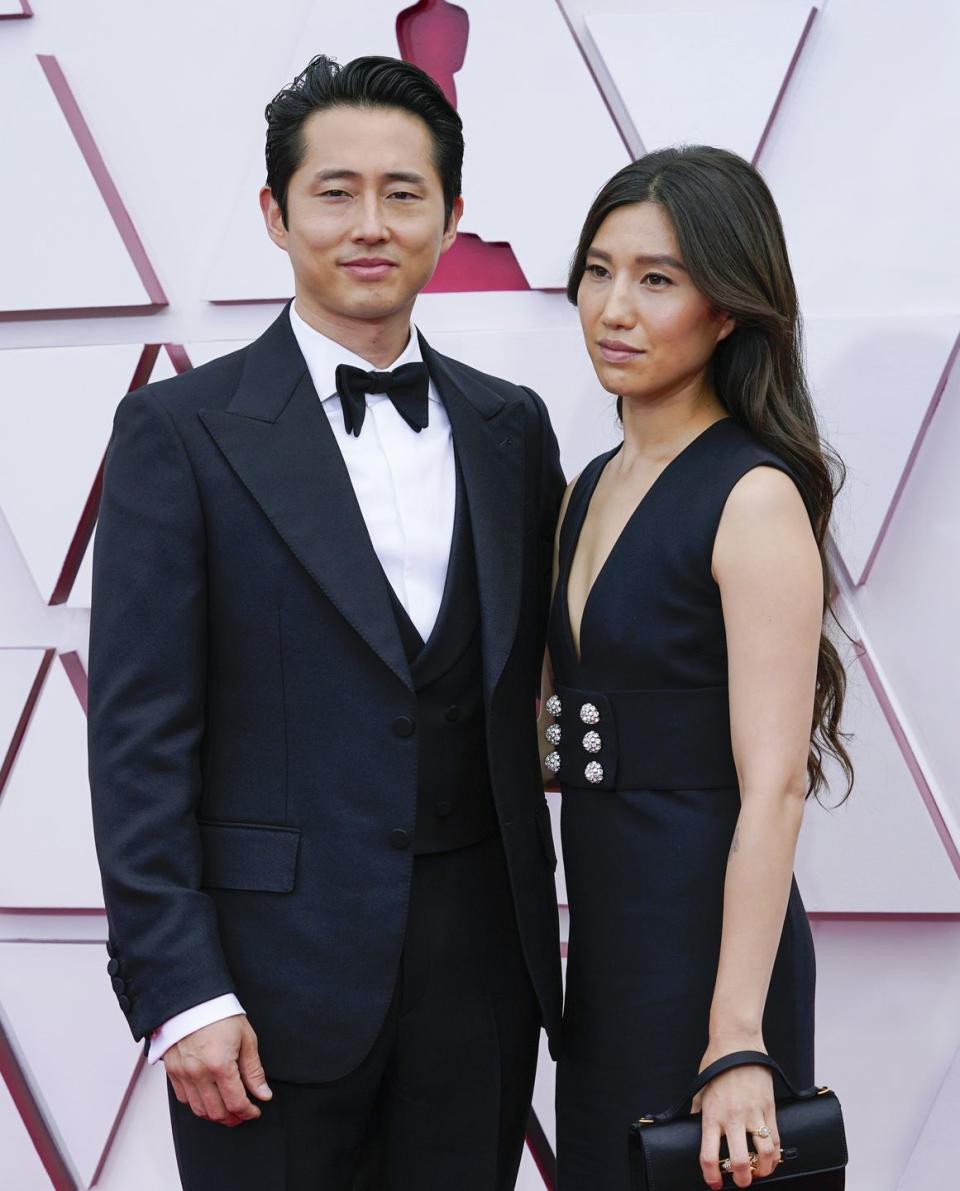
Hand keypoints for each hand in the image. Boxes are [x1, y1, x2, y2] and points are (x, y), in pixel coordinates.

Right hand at [163, 1014, 271, 1126]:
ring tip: (228, 1110)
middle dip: (233, 1118)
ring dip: (215, 1115)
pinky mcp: (172, 1072)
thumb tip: (263, 1094)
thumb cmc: (221, 1015)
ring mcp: (183, 1074)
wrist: (193, 1000)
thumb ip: (254, 1070)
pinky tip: (209, 1099)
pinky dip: (198, 1105)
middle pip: (216, 1112)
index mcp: (220, 1064)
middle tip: (243, 1113)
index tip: (255, 1110)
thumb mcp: (246, 1038)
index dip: (248, 1112)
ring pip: (199, 1110)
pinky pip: (184, 1100)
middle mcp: (198, 1073)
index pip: (236, 1102)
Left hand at [692, 1040, 780, 1188]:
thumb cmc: (716, 1063)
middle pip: (740, 1161)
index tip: (713, 1184)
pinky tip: (772, 1158)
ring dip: (763, 1170)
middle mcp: (732, 1117)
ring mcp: (753, 1113)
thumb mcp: (700, 1089)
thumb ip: (698, 1111)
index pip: (709, 1155)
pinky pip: (776, 1138)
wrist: (736, 1042)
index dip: (711, 1176)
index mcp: (711, 1114)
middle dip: (741, 1179)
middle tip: (741, 1181)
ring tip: (759, 1172)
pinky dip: (775, 1154)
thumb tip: (692, 1128)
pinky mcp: (769, 1108)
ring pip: (764, 1155)